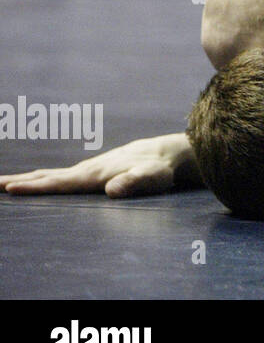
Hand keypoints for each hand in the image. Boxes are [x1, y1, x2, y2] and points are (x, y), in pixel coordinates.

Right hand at [0, 133, 196, 197]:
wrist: (168, 152)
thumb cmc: (160, 168)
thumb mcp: (151, 177)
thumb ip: (133, 182)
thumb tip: (112, 190)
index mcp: (93, 175)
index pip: (59, 183)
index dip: (35, 187)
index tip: (10, 188)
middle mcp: (87, 170)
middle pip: (48, 176)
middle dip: (20, 180)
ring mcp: (90, 169)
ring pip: (53, 174)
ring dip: (28, 178)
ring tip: (6, 183)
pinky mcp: (95, 170)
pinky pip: (63, 175)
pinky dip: (45, 178)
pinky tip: (42, 180)